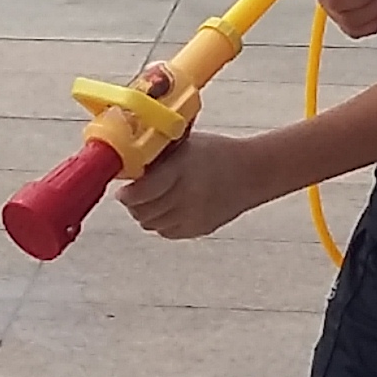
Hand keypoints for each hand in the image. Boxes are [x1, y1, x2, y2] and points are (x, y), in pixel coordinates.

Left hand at [120, 129, 275, 239]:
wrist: (253, 172)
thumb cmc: (219, 153)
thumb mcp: (186, 145)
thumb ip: (159, 157)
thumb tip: (128, 163)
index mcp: (181, 169)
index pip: (142, 191)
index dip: (128, 194)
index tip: (123, 189)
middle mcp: (186, 195)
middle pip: (143, 211)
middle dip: (133, 203)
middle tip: (132, 194)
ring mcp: (193, 215)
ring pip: (151, 223)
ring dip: (145, 212)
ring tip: (150, 199)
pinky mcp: (198, 228)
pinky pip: (166, 231)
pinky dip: (161, 222)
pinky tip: (168, 208)